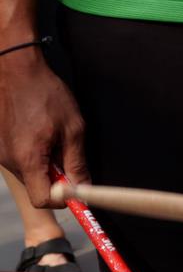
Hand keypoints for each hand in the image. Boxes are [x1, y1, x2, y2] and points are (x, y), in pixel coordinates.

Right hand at [0, 50, 86, 207]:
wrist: (16, 71)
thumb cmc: (46, 94)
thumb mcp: (73, 128)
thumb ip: (77, 162)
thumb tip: (85, 187)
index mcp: (28, 159)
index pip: (43, 200)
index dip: (63, 198)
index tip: (77, 188)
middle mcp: (9, 160)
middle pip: (36, 188)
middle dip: (56, 179)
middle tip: (67, 154)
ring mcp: (1, 154)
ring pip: (29, 174)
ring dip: (45, 164)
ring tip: (52, 138)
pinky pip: (20, 161)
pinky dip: (33, 155)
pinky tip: (39, 133)